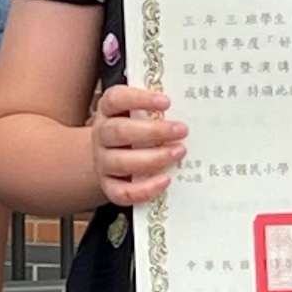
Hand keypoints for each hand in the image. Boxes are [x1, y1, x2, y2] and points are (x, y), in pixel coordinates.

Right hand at [96, 81, 185, 206]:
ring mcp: (103, 162)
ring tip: (179, 152)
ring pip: (121, 162)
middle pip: (119, 131)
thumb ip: (156, 111)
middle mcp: (101, 135)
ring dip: (154, 158)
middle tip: (182, 130)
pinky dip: (145, 189)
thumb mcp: (138, 115)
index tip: (166, 102)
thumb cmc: (133, 131)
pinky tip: (166, 181)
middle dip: (153, 131)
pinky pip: (122, 192)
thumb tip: (189, 109)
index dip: (139, 99)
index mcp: (108, 111)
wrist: (109, 159)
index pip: (116, 100)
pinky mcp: (109, 186)